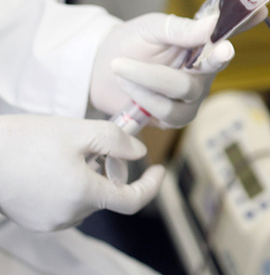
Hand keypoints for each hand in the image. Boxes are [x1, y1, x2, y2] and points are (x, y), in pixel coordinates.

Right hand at [0, 115, 164, 231]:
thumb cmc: (26, 140)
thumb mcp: (79, 131)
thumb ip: (116, 141)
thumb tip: (139, 153)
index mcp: (84, 195)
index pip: (132, 201)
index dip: (151, 185)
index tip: (159, 168)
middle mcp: (69, 215)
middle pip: (108, 195)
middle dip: (111, 171)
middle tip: (96, 145)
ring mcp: (51, 221)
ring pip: (88, 199)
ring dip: (90, 178)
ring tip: (69, 153)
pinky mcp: (36, 220)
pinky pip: (67, 203)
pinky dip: (72, 185)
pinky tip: (53, 165)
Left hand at [90, 10, 264, 127]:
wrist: (101, 70)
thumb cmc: (130, 43)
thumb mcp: (152, 28)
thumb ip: (181, 28)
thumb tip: (213, 22)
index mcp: (202, 45)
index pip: (228, 33)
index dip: (245, 23)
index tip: (259, 11)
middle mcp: (204, 73)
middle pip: (205, 70)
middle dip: (184, 64)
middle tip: (189, 53)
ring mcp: (192, 98)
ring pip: (181, 93)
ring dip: (145, 80)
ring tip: (119, 67)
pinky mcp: (176, 118)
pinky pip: (166, 112)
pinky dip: (143, 98)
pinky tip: (128, 86)